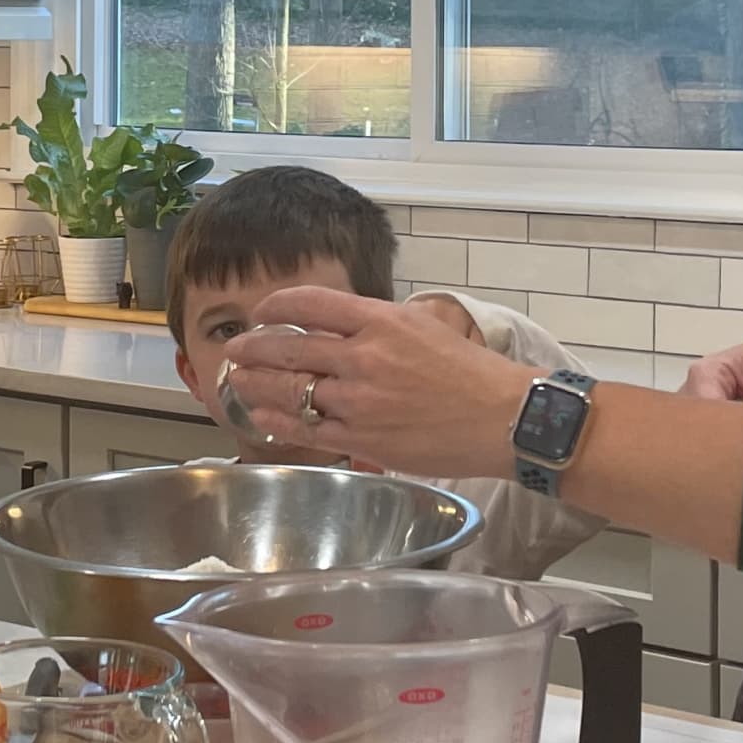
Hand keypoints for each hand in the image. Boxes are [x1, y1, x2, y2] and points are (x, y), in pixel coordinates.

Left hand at [222, 288, 531, 476]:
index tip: (263, 313)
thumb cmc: (473, 375)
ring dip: (256, 384)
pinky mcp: (364, 439)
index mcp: (383, 322)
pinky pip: (307, 429)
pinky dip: (278, 421)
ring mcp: (361, 402)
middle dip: (253, 347)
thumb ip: (380, 325)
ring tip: (239, 381)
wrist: (504, 420)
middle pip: (288, 347)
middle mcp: (365, 358)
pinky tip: (264, 415)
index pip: (310, 304)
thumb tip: (341, 328)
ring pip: (291, 390)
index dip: (276, 306)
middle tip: (238, 348)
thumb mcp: (427, 328)